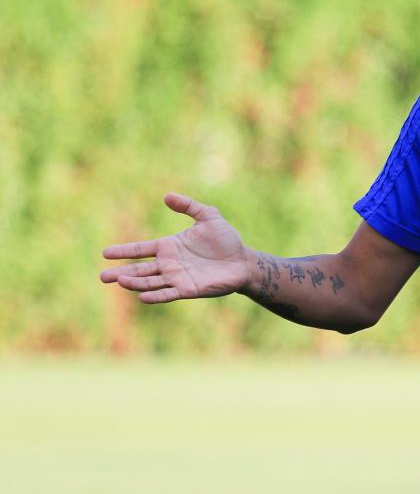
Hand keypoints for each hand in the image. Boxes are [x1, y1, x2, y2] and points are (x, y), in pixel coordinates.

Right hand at [100, 193, 250, 303]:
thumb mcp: (208, 216)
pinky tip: (142, 296)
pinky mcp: (188, 289)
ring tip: (119, 281)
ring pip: (150, 282)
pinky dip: (156, 295)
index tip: (105, 252)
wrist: (243, 260)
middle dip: (121, 272)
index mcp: (168, 246)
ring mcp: (177, 278)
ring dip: (135, 283)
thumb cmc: (226, 239)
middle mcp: (168, 264)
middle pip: (139, 269)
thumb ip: (189, 206)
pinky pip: (168, 293)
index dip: (123, 251)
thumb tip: (167, 196)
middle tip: (102, 276)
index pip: (141, 249)